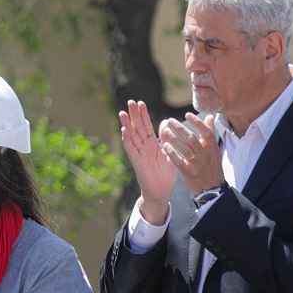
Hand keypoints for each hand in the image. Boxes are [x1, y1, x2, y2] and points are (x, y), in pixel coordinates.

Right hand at [117, 100, 174, 223]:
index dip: (143, 115)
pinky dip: (127, 140)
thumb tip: (165, 122)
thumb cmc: (166, 174)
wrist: (162, 191)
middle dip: (134, 115)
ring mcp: (139, 153)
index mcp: (152, 144)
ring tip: (122, 113)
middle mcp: (144, 147)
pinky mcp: (137, 162)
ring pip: (132, 136)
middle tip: (130, 102)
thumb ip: (167, 138)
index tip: (140, 103)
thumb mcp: (170, 152)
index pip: (147, 126)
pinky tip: (124, 131)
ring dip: (127, 125)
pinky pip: (131, 149)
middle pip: (138, 128)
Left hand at [159, 114, 224, 197]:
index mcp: (212, 148)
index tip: (187, 114)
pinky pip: (180, 163)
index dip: (197, 123)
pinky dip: (173, 154)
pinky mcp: (190, 174)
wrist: (212, 188)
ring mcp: (198, 165)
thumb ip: (210, 133)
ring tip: (165, 131)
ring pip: (186, 150)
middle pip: (193, 139)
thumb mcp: (214, 150)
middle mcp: (205, 155)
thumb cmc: (211, 166)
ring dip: (175, 139)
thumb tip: (210, 117)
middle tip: (170, 121)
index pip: (206, 132)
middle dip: (180, 129)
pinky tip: (165, 146)